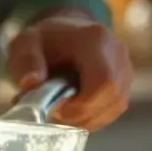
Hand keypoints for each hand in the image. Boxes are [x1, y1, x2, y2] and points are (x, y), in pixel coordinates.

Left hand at [6, 10, 131, 130]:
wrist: (66, 32)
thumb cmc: (46, 40)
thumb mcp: (26, 43)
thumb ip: (27, 61)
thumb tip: (31, 84)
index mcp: (95, 40)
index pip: (103, 82)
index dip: (82, 105)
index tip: (57, 109)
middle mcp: (117, 53)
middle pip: (112, 98)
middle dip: (83, 114)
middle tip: (57, 113)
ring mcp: (125, 68)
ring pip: (115, 106)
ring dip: (88, 118)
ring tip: (65, 110)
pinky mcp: (125, 83)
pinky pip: (115, 108)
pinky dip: (95, 116)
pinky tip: (76, 110)